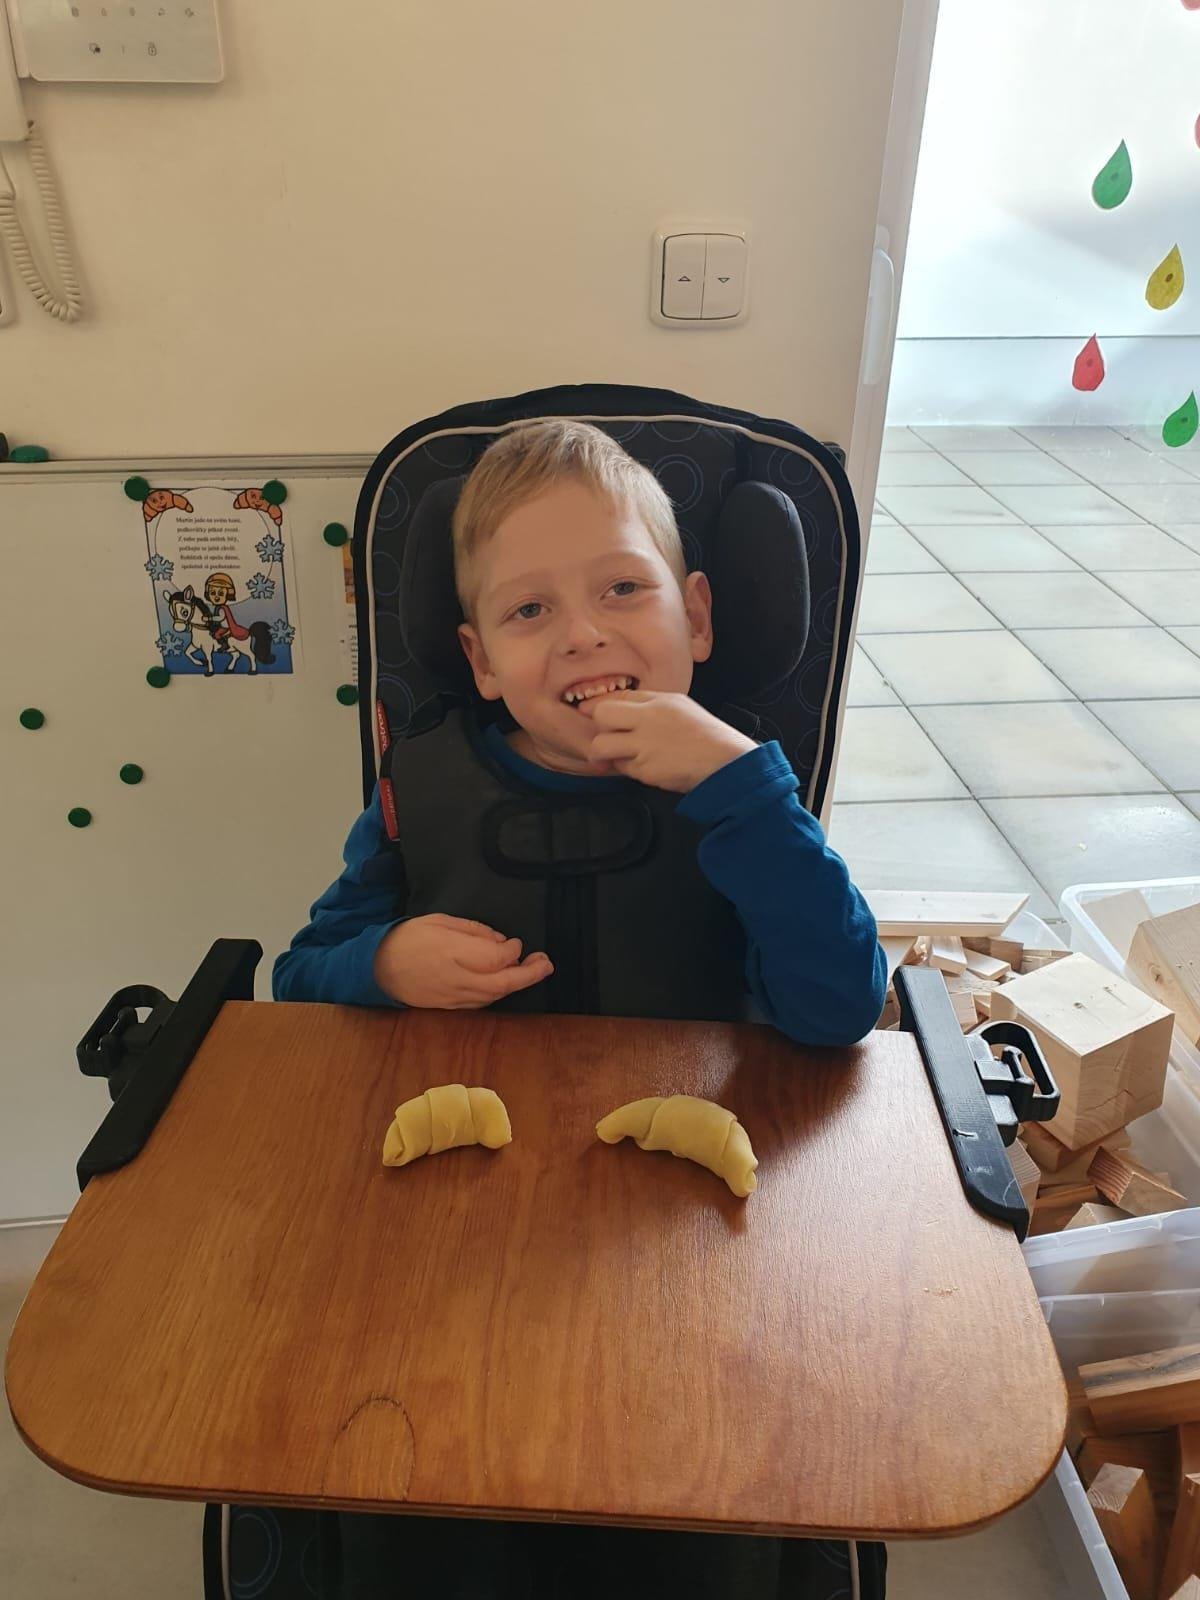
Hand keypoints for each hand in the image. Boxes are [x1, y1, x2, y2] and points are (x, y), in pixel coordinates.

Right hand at [373, 914, 553, 1008]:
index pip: (497, 957)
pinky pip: (482, 1003)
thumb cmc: (409, 939)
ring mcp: (455, 997)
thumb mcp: (440, 921)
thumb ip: (473, 930)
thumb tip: (500, 941)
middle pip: (504, 983)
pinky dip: (498, 993)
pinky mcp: (452, 1007)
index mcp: (454, 952)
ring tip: (533, 970)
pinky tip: (505, 981)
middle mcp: (458, 978)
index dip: (514, 950)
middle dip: (530, 974)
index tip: (517, 942)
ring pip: (496, 996)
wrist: (379, 969)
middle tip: (547, 963)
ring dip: (517, 984)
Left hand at [582, 690, 756, 791]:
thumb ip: (650, 705)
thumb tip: (621, 710)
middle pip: (602, 715)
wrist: (724, 761)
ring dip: (603, 753)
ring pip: (602, 745)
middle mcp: (648, 719)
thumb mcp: (680, 707)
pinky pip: (622, 768)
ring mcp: (645, 745)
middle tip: (606, 735)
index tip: (589, 711)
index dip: (598, 705)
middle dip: (598, 726)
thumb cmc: (705, 736)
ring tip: (612, 758)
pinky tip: (642, 767)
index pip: (617, 696)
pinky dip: (626, 769)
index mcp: (659, 701)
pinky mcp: (645, 769)